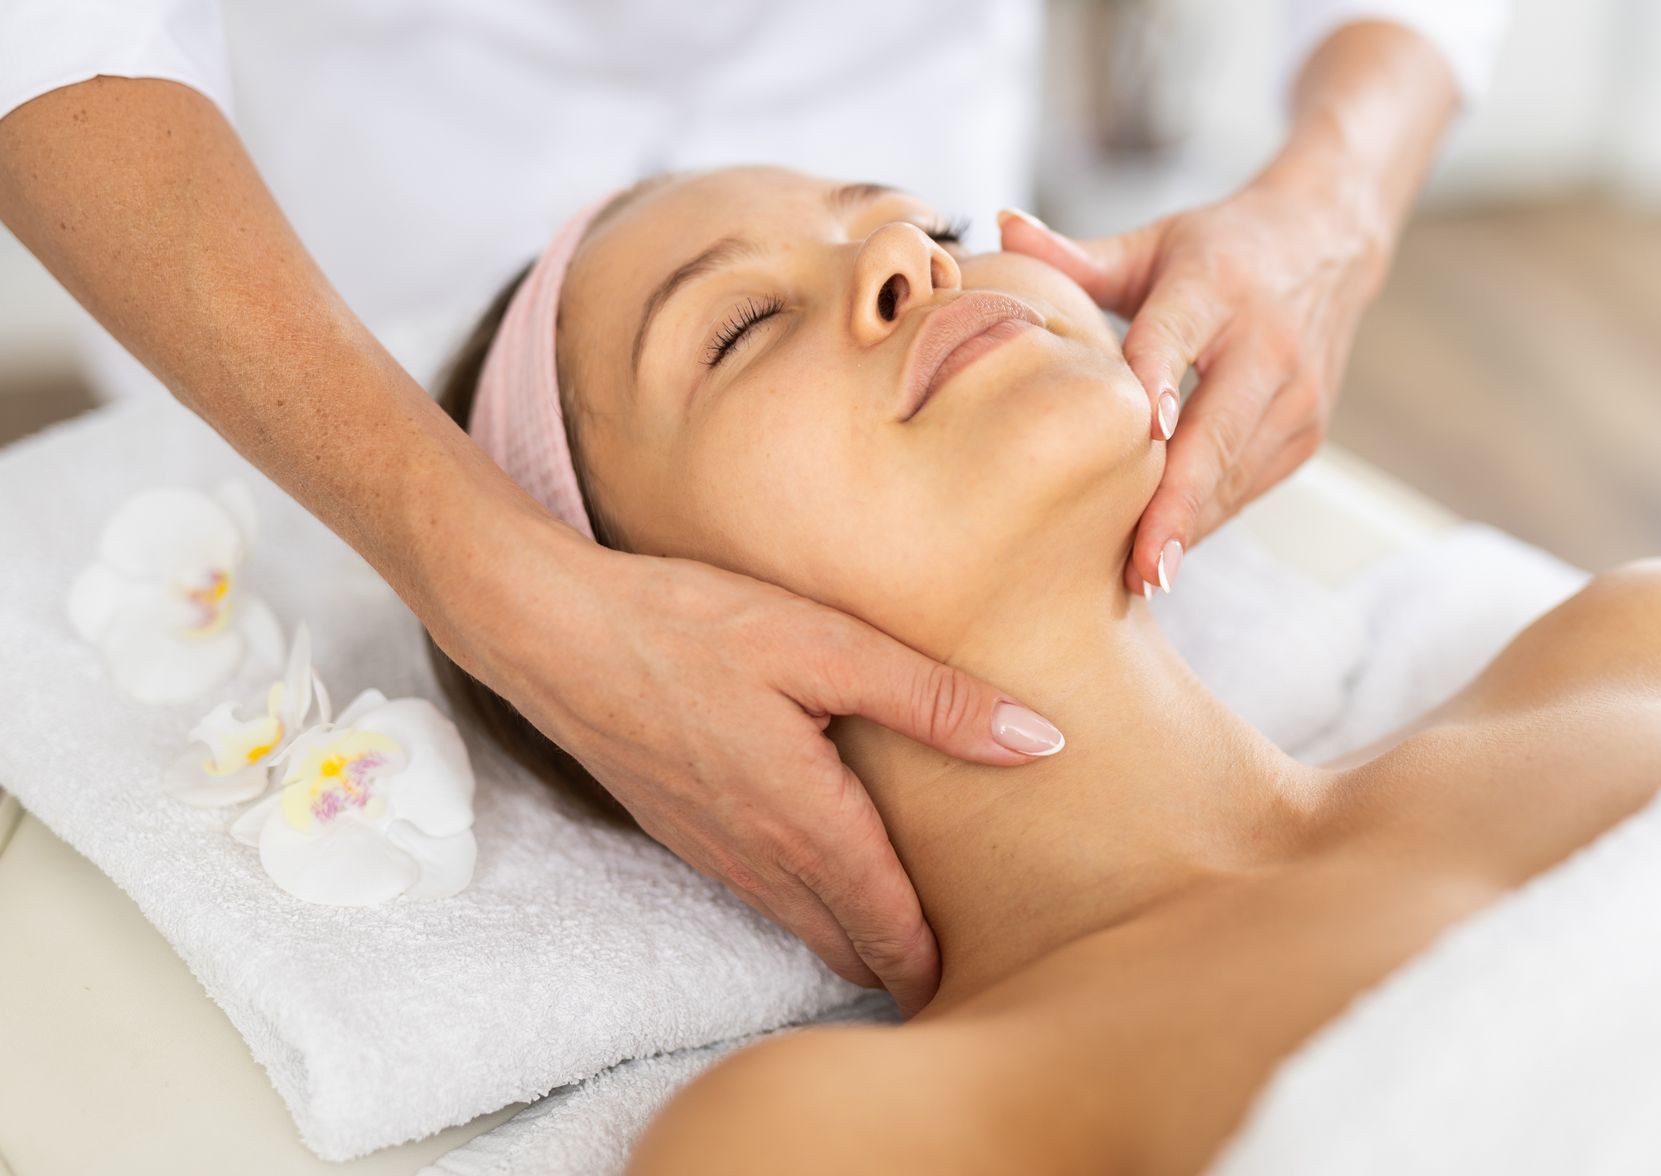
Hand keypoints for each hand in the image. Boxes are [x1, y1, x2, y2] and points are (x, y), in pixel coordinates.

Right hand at [431, 521, 1062, 1016]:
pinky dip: (804, 905)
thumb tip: (1038, 741)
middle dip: (900, 967)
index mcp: (808, 822)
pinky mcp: (681, 830)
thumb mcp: (828, 645)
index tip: (978, 988)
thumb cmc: (688, 628)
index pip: (889, 927)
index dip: (934, 966)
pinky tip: (819, 871)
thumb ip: (934, 699)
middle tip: (956, 973)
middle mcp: (760, 855)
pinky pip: (758, 892)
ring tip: (903, 935)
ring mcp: (713, 850)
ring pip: (799, 923)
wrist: (551, 633)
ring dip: (852, 938)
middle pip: (846, 944)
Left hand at [999, 157, 1390, 594]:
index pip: (1176, 340)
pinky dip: (1207, 517)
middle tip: (1142, 568)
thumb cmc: (1219, 251)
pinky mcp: (1307, 433)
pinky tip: (1166, 550)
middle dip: (1179, 504)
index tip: (1143, 439)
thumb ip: (1077, 257)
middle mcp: (1266, 344)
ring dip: (1190, 526)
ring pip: (1234, 474)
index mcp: (1215, 285)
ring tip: (1143, 577)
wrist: (1329, 243)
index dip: (1159, 385)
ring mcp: (1296, 395)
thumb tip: (1002, 227)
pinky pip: (1248, 487)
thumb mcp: (1152, 246)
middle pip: (1217, 433)